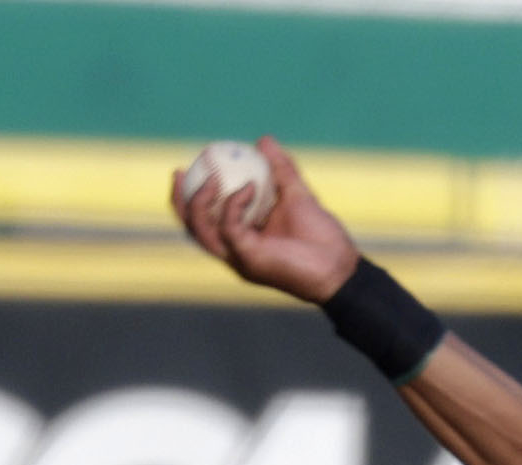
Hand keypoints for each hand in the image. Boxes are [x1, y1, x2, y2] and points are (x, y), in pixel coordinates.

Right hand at [170, 136, 359, 303]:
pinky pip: (230, 228)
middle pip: (192, 228)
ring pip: (201, 231)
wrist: (341, 267)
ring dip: (200, 202)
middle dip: (180, 200)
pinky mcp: (250, 260)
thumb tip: (262, 140)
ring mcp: (240, 258)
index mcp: (241, 238)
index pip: (203, 219)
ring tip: (212, 176)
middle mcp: (235, 250)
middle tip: (180, 171)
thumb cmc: (322, 238)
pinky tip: (250, 186)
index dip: (189, 196)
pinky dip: (234, 204)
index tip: (190, 166)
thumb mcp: (298, 195)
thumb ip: (280, 169)